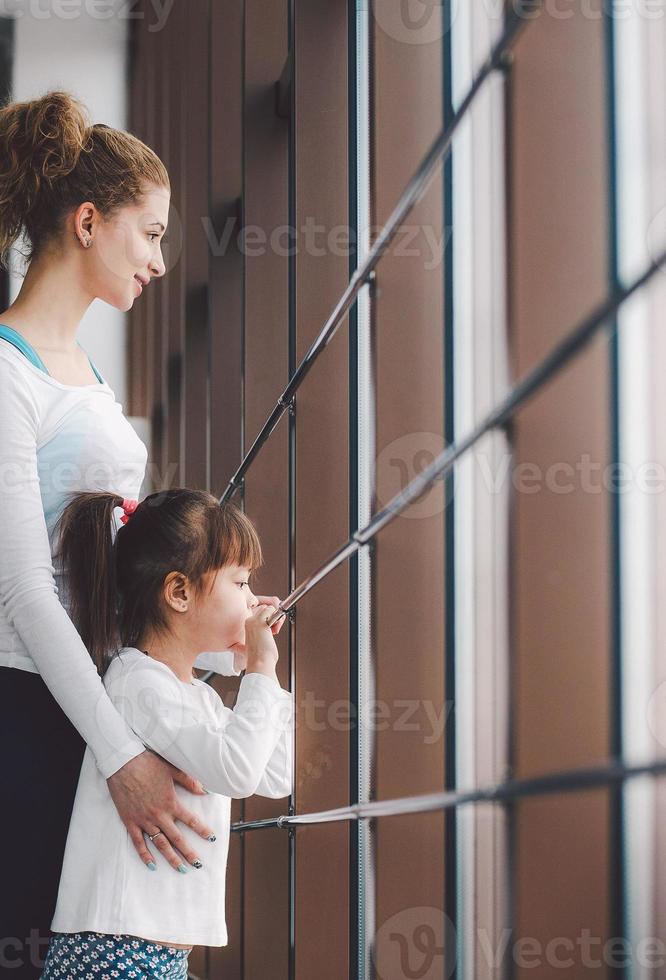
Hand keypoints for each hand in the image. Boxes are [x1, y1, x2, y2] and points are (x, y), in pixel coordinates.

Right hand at [107, 749, 215, 872]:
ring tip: (180, 869)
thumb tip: (205, 790)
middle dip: (189, 852)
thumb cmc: (148, 763)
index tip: (212, 838)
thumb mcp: (172, 769)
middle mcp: (159, 815)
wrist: (123, 762)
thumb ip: (189, 781)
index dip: (202, 830)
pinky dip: (145, 855)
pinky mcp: (130, 821)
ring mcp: (143, 820)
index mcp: (170, 802)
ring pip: (159, 844)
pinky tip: (152, 865)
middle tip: (198, 865)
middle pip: (177, 838)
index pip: (191, 820)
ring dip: (171, 857)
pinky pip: (138, 842)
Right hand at [229, 594, 286, 669]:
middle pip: (265, 608)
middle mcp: (249, 621)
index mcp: (247, 625)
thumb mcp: (261, 639)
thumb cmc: (262, 656)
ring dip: (276, 618)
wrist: (260, 663)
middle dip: (273, 617)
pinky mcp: (260, 622)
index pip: (261, 612)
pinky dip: (278, 618)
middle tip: (273, 630)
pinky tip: (275, 630)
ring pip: (269, 608)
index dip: (268, 619)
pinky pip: (272, 610)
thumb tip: (274, 622)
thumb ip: (264, 629)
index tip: (270, 631)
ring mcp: (253, 621)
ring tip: (273, 632)